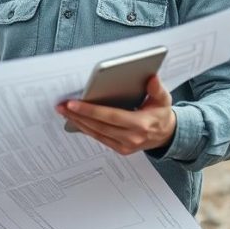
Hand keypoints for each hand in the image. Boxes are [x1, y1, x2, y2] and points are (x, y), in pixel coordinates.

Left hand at [56, 75, 176, 154]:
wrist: (167, 135)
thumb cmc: (161, 114)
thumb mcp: (164, 99)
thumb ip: (157, 89)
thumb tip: (152, 78)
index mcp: (141, 124)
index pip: (111, 116)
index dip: (90, 110)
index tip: (73, 103)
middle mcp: (132, 137)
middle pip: (98, 126)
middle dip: (78, 115)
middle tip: (61, 106)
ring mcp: (126, 146)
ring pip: (96, 133)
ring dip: (78, 122)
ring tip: (64, 111)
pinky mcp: (121, 149)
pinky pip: (99, 138)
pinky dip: (86, 129)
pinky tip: (76, 119)